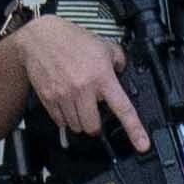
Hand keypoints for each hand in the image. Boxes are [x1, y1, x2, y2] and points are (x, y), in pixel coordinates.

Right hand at [13, 15, 139, 147]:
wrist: (40, 38)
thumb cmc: (72, 40)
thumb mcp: (104, 46)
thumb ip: (118, 61)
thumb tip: (123, 72)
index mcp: (102, 77)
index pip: (123, 109)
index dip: (135, 130)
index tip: (142, 145)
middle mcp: (83, 89)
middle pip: (93, 127)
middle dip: (96, 124)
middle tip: (94, 112)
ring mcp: (64, 96)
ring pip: (76, 126)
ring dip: (80, 121)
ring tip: (79, 104)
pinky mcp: (48, 99)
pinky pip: (60, 121)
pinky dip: (65, 117)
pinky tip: (66, 102)